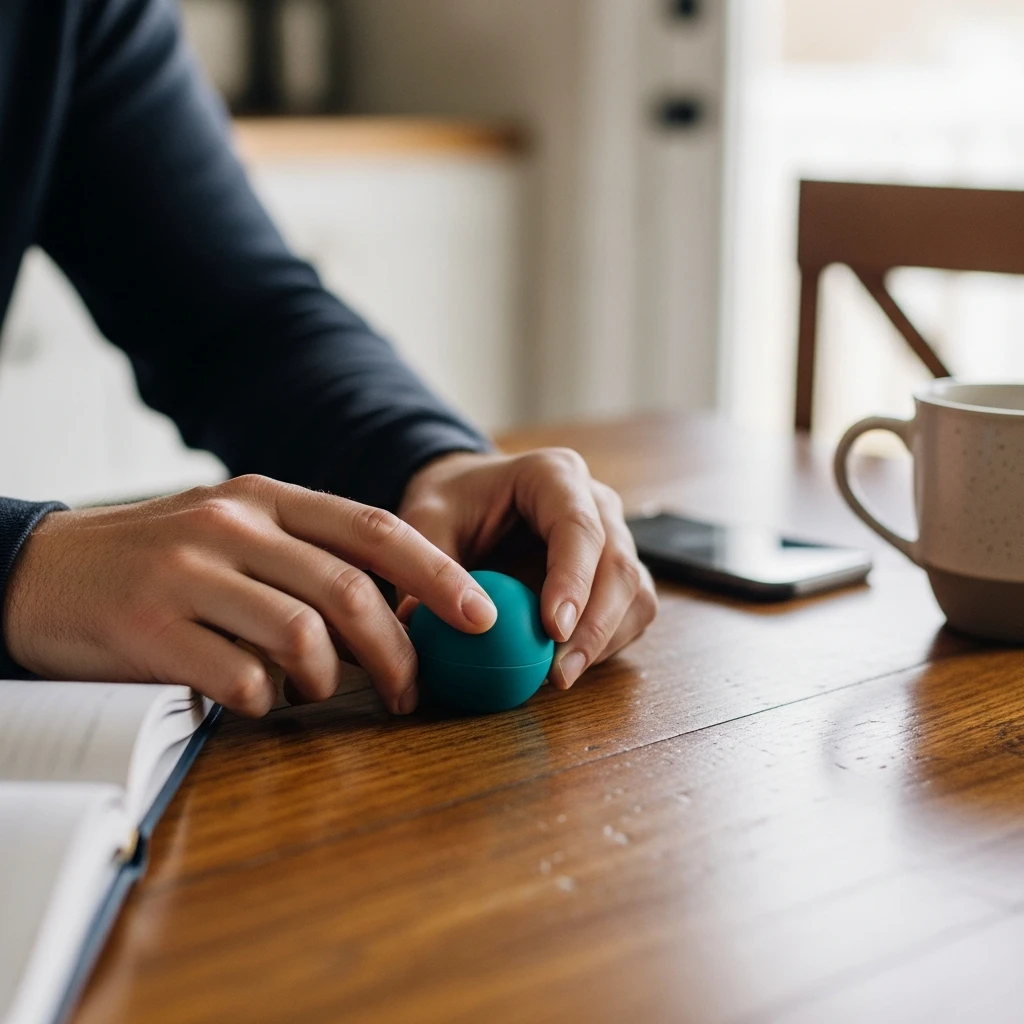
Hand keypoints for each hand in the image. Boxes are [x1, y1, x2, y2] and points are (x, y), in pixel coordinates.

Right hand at [2, 476, 498, 716]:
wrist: (40, 570)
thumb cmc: (157, 560)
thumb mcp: (233, 531)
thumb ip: (304, 555)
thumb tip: (390, 610)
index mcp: (264, 497)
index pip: (372, 529)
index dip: (436, 572)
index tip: (479, 613)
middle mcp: (231, 524)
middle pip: (348, 590)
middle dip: (398, 651)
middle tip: (413, 692)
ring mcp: (187, 572)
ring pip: (301, 635)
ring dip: (329, 680)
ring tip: (318, 693)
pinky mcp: (149, 628)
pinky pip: (240, 677)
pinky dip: (266, 700)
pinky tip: (257, 699)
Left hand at [397, 449, 657, 688]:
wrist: (467, 499)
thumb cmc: (450, 505)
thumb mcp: (424, 522)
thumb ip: (427, 567)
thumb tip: (432, 620)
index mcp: (554, 475)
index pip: (579, 527)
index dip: (573, 580)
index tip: (553, 630)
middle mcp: (596, 503)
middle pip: (618, 564)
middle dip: (595, 625)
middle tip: (559, 674)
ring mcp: (613, 537)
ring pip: (635, 592)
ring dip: (605, 641)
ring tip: (561, 677)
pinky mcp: (615, 574)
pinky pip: (630, 612)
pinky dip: (607, 644)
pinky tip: (567, 666)